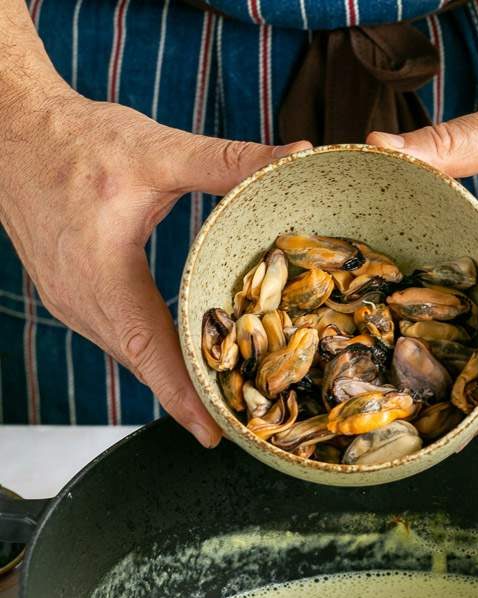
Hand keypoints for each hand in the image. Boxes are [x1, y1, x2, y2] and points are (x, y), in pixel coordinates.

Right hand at [0, 86, 308, 444]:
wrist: (9, 132)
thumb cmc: (76, 140)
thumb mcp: (157, 151)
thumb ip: (229, 161)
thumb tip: (298, 155)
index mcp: (103, 275)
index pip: (151, 353)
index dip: (183, 397)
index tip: (212, 434)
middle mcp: (81, 302)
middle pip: (144, 365)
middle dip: (191, 395)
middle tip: (238, 420)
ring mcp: (71, 304)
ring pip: (130, 355)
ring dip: (172, 376)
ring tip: (220, 396)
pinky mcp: (70, 298)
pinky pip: (118, 338)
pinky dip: (151, 353)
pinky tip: (183, 355)